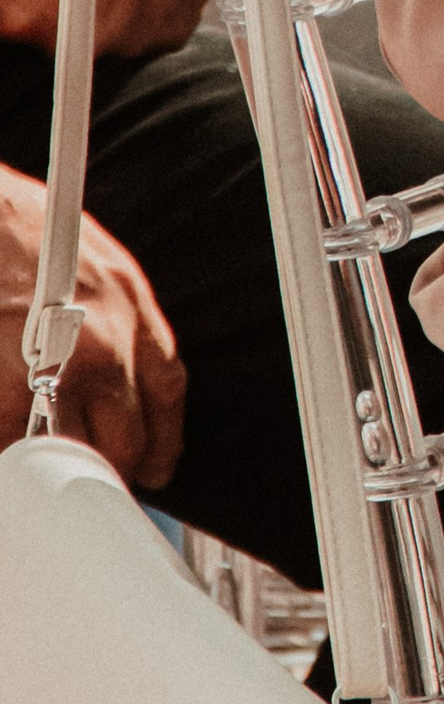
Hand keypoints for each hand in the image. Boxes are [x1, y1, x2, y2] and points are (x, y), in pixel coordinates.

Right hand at [0, 160, 183, 488]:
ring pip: (71, 453)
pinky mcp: (6, 393)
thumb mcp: (92, 260)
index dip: (163, 439)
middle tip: (96, 475)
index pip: (166, 391)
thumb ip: (114, 317)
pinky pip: (16, 444)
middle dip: (112, 464)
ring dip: (58, 467)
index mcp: (132, 308)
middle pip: (126, 437)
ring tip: (44, 470)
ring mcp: (54, 374)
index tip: (155, 464)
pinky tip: (10, 447)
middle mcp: (104, 346)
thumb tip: (115, 378)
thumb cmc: (19, 228)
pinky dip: (11, 452)